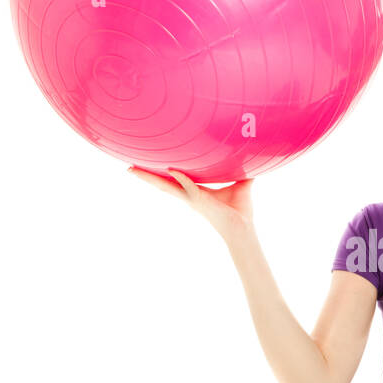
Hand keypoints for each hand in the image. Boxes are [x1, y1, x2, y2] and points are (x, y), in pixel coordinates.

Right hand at [127, 166, 253, 243]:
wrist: (244, 227)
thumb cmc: (241, 210)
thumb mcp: (241, 184)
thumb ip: (242, 170)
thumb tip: (253, 155)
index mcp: (196, 191)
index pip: (174, 179)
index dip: (160, 172)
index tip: (147, 163)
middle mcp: (189, 195)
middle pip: (162, 183)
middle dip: (145, 175)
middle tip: (128, 167)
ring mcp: (192, 199)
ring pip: (166, 186)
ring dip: (150, 178)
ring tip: (132, 170)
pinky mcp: (199, 201)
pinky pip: (187, 186)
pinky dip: (180, 178)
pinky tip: (170, 169)